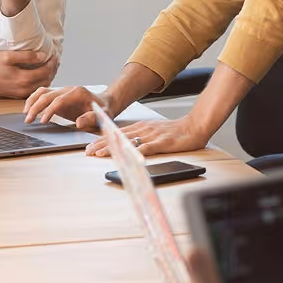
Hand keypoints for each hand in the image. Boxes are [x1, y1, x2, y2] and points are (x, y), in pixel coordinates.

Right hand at [0, 50, 58, 97]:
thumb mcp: (7, 56)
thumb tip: (42, 55)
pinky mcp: (16, 95)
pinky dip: (40, 82)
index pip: (46, 71)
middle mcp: (24, 89)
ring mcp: (20, 94)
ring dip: (47, 76)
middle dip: (52, 70)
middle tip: (54, 60)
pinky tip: (38, 74)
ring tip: (48, 66)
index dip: (52, 63)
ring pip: (41, 86)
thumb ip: (27, 56)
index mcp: (23, 79)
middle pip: (46, 80)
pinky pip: (34, 90)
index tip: (55, 55)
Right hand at [23, 84, 105, 125]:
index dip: (49, 110)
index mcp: (77, 93)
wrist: (104, 103)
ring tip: (26, 115)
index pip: (58, 100)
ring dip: (32, 102)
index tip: (43, 121)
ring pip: (42, 92)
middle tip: (28, 120)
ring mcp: (62, 91)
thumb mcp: (103, 116)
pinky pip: (43, 95)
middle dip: (36, 107)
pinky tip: (29, 109)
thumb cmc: (104, 110)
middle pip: (47, 95)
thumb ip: (92, 118)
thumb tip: (78, 123)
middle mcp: (67, 89)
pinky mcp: (58, 96)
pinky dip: (34, 100)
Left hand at [85, 114, 210, 157]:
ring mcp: (152, 135)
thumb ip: (140, 136)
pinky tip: (128, 156)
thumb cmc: (175, 131)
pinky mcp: (163, 142)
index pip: (117, 133)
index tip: (90, 146)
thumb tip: (126, 145)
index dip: (102, 140)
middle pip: (118, 137)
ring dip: (113, 148)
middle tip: (88, 151)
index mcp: (140, 127)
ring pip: (128, 141)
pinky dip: (137, 152)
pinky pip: (148, 147)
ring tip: (99, 154)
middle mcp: (143, 129)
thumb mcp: (153, 130)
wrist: (195, 126)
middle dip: (101, 144)